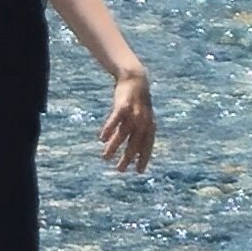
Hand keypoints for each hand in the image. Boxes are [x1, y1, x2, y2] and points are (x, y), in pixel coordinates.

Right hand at [100, 59, 155, 175]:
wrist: (135, 79)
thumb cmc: (138, 102)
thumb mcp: (142, 117)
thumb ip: (139, 133)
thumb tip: (134, 151)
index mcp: (150, 126)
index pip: (147, 146)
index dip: (143, 158)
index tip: (138, 171)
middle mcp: (144, 121)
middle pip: (135, 143)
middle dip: (127, 158)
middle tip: (119, 170)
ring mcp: (134, 113)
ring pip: (123, 134)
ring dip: (114, 147)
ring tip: (105, 157)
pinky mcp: (123, 105)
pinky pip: (115, 120)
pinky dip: (108, 129)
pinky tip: (101, 139)